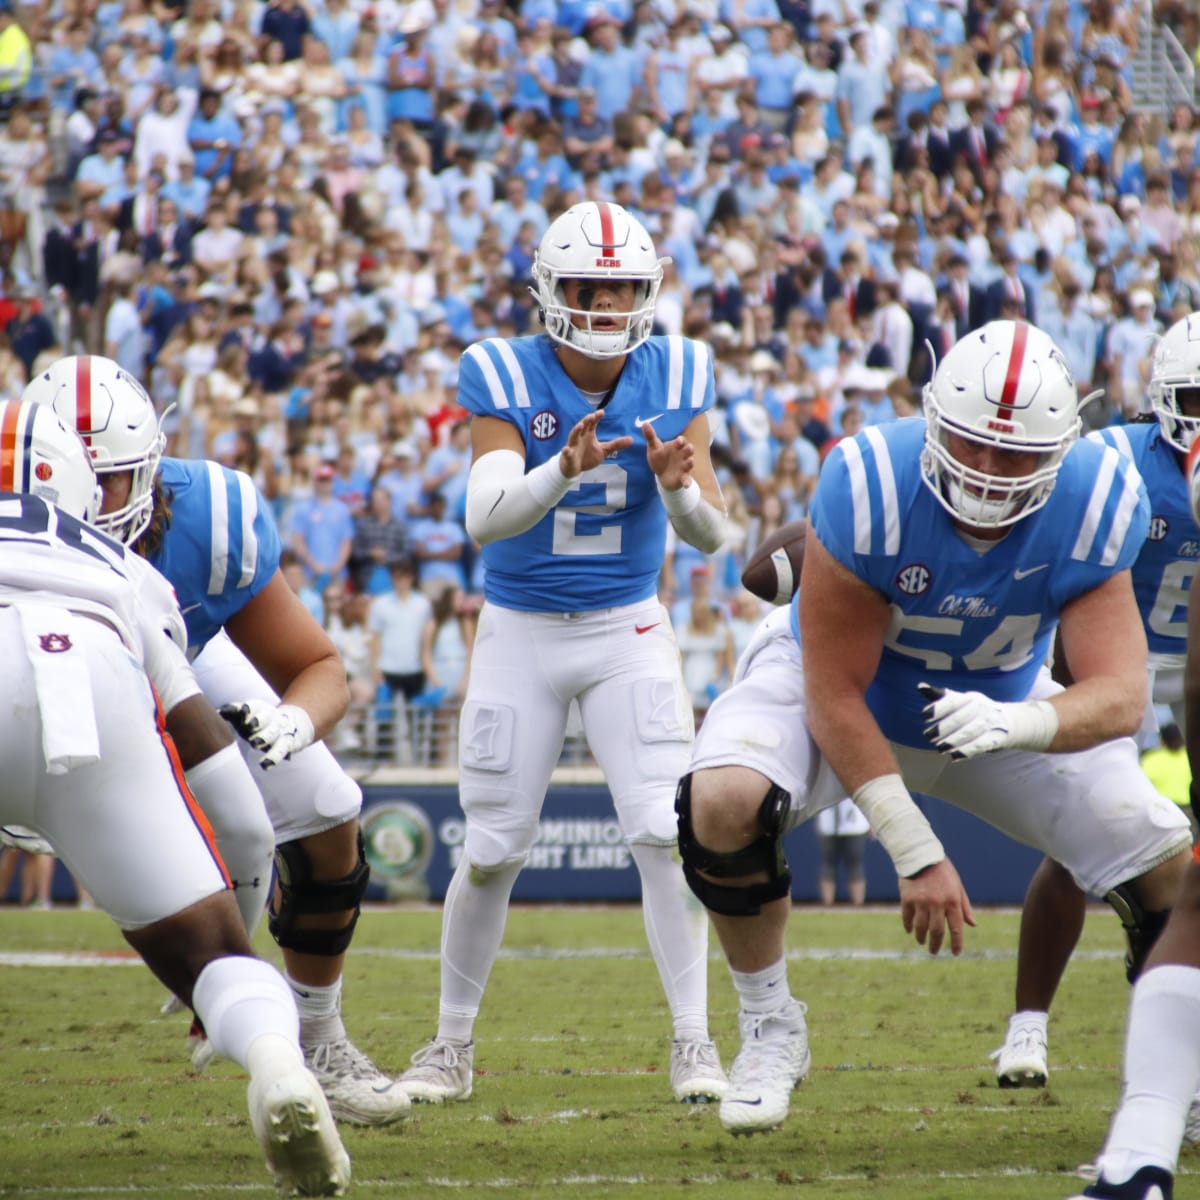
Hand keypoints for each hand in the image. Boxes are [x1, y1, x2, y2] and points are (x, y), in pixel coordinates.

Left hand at [219, 700, 314, 768]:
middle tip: (250, 725)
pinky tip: (265, 765)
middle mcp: (272, 718)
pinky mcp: (288, 744)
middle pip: (265, 718)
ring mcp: (280, 731)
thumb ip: (234, 712)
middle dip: (258, 720)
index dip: (248, 709)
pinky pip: (281, 751)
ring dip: (265, 737)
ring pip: (273, 734)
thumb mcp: (249, 715)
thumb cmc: (262, 722)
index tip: (242, 711)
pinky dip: (274, 758)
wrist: (295, 725)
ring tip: (255, 744)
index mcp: (261, 709)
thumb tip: (220, 712)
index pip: (254, 706)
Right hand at [558, 410, 631, 477]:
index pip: (592, 423)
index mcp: (589, 434)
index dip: (596, 417)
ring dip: (576, 431)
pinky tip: (566, 449)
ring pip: (573, 436)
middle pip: (583, 427)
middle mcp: (580, 437)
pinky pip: (567, 452)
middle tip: (591, 416)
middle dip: (586, 421)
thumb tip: (631, 439)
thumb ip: (616, 444)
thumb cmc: (588, 456)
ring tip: (580, 426)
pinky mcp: (568, 455)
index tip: (602, 412)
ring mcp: (573, 445)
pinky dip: (566, 451)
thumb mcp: (604, 450)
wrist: (575, 468)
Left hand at [642, 421, 694, 490]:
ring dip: (690, 462)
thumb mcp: (654, 448)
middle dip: (689, 449)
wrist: (662, 474)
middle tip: (688, 448)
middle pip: (689, 450)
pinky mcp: (683, 477)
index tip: (678, 441)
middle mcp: (682, 455)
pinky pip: (687, 480)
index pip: (680, 441)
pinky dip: (687, 482)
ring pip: (690, 463)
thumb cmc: (659, 458)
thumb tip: (644, 423)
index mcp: (676, 446)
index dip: (680, 441)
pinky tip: (686, 485)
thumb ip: (650, 436)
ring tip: (690, 461)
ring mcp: (684, 466)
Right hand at [898, 858, 975, 954]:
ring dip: (921, 937)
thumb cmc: (943, 871)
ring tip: (921, 941)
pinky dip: (908, 926)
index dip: (956, 943)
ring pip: (921, 927)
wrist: (921, 855)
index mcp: (952, 901)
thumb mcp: (958, 886)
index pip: (956, 928)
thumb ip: (964, 906)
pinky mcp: (907, 898)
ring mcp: (921, 901)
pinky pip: (907, 917)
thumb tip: (972, 924)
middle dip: (935, 944)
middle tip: (934, 952)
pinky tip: (910, 930)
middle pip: (936, 931)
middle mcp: (937, 903)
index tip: (955, 953)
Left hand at [918, 682, 1056, 758]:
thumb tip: (920, 686)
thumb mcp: (961, 701)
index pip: (953, 701)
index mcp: (970, 698)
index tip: (924, 716)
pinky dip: (967, 751)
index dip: (938, 708)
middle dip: (942, 728)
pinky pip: (981, 745)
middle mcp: (981, 708)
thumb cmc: (977, 711)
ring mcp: (990, 723)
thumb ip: (941, 697)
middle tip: (928, 736)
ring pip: (969, 733)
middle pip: (959, 718)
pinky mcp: (996, 738)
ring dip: (953, 741)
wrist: (1009, 722)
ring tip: (939, 748)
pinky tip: (954, 757)